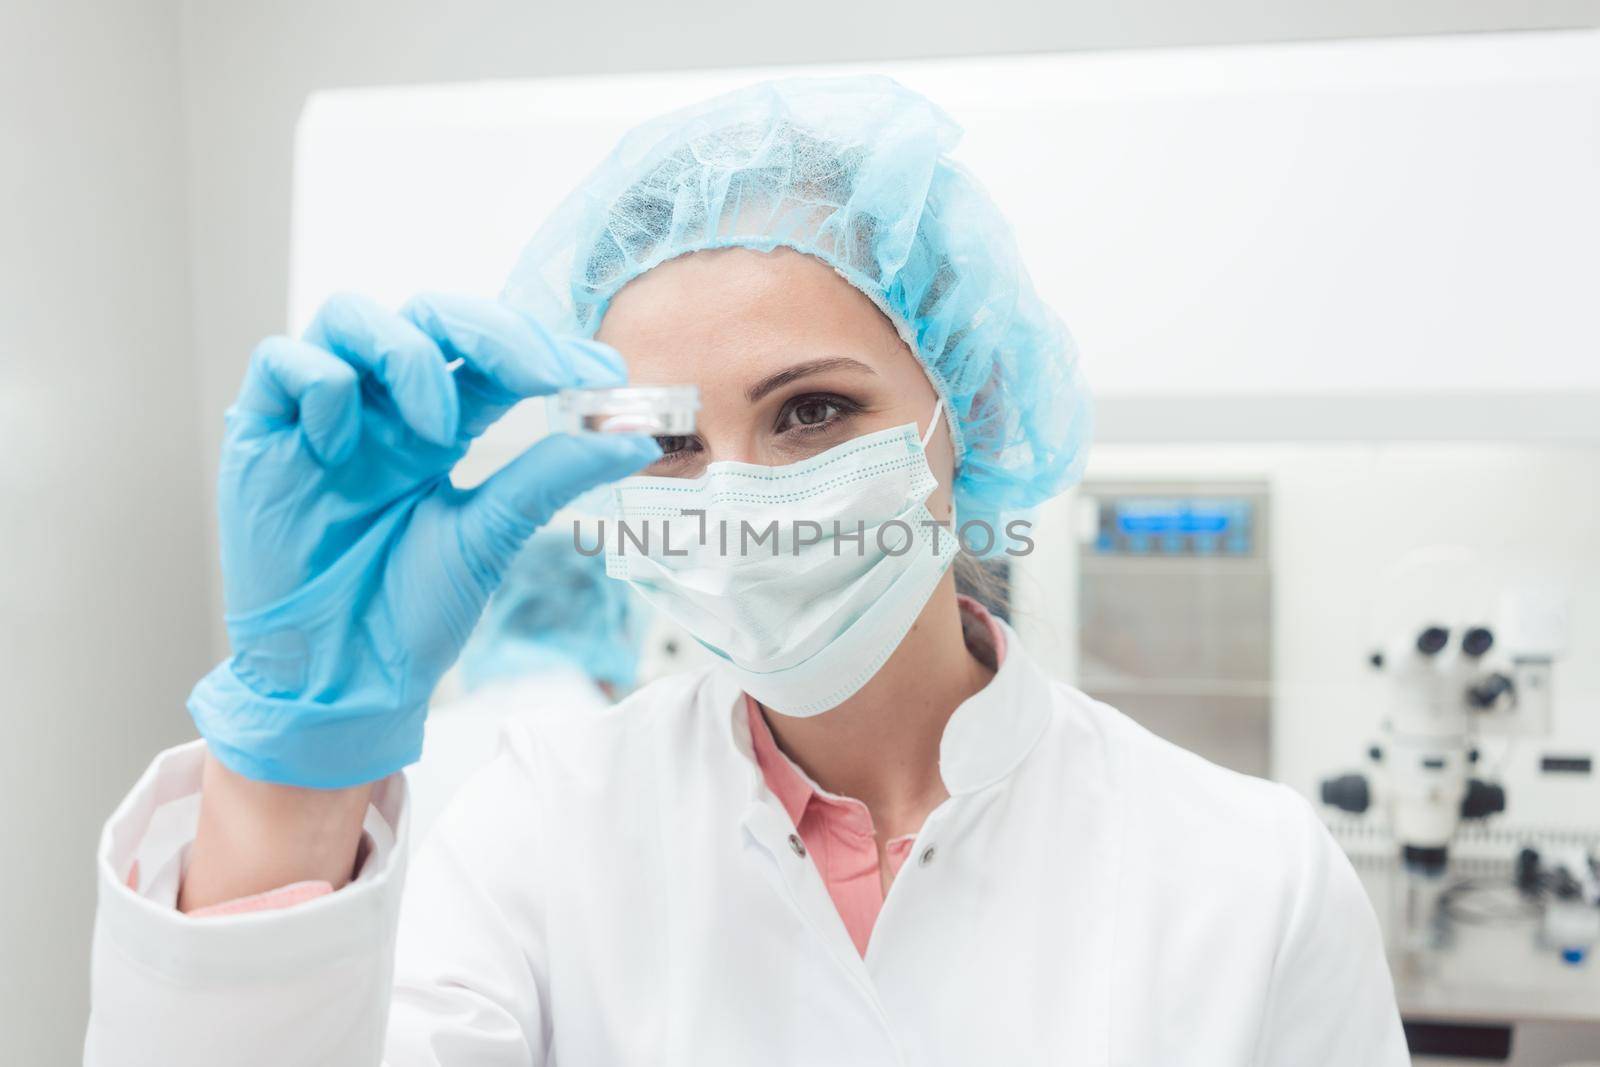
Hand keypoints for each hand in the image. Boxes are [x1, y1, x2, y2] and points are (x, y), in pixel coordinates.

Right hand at [188, 292, 657, 787]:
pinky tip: (340, 446)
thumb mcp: (492, 534)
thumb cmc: (408, 613)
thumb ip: (552, 475)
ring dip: (407, 355)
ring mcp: (323, 415)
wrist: (340, 679)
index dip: (544, 347)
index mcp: (440, 423)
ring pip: (353, 315)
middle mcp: (383, 408)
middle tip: (541, 375)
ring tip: (436, 432)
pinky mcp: (261, 433)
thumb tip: (637, 439)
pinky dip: (322, 385)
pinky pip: (281, 359)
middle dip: (491, 331)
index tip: (605, 374)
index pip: (490, 353)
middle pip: (430, 314)